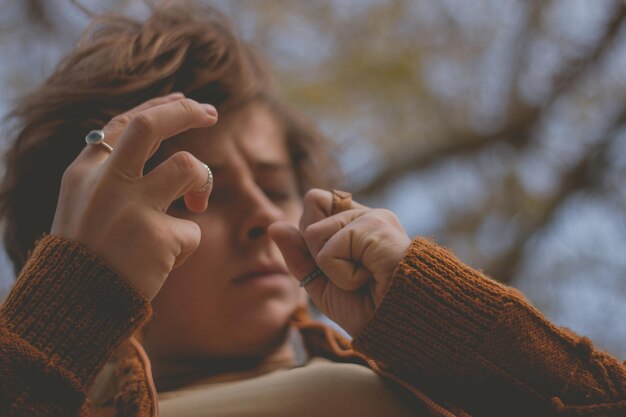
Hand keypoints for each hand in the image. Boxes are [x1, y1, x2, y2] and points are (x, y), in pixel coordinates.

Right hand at [50, 93, 217, 299]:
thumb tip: (158, 153)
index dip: (157, 107)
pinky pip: (192, 231)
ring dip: (202, 179)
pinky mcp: (156, 236)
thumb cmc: (83, 260)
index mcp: (84, 172)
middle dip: (185, 111)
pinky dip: (185, 245)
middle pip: (150, 124)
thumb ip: (111, 179)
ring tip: (197, 201)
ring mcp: (131, 206)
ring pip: (186, 165)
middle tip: (211, 112)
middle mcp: (106, 181)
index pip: (123, 123)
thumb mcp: (83, 208)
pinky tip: (165, 262)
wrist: (73, 308)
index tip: (183, 100)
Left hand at [269, 189, 410, 336]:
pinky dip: (342, 275)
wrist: (401, 329)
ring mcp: (374, 217)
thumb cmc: (369, 309)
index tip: (337, 265)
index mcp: (355, 221)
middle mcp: (366, 213)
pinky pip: (329, 250)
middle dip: (316, 251)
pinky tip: (370, 279)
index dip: (312, 238)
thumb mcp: (322, 284)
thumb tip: (274, 225)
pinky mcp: (378, 227)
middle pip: (310, 208)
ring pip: (314, 232)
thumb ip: (298, 255)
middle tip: (350, 272)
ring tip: (363, 278)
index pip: (314, 204)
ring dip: (331, 268)